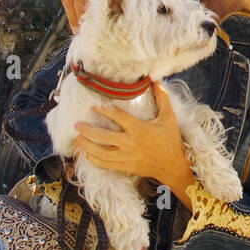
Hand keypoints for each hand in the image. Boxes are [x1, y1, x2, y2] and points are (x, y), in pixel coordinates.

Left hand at [74, 83, 196, 202]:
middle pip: (104, 137)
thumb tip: (155, 81)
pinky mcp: (125, 167)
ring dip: (87, 146)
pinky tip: (86, 154)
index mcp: (139, 129)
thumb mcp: (168, 118)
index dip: (104, 110)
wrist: (172, 166)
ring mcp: (126, 157)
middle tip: (77, 125)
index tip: (93, 106)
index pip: (117, 117)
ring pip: (101, 153)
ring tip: (78, 138)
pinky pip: (105, 164)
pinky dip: (93, 160)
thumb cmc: (170, 140)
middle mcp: (130, 143)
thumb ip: (162, 99)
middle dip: (88, 130)